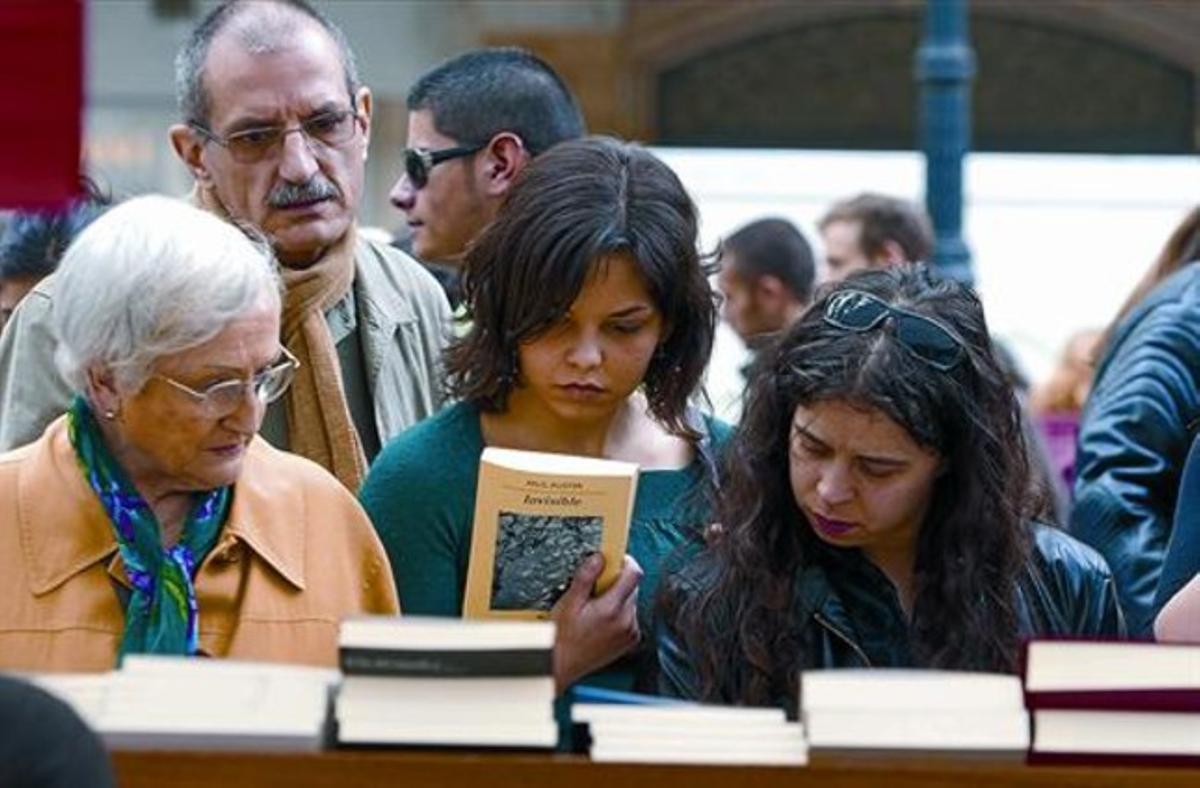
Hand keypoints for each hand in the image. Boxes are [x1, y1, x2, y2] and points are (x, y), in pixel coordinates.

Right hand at [550, 553, 642, 692]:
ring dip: (618, 598)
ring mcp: (630, 633)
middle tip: (595, 588)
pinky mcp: (630, 641)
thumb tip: (599, 558)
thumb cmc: (562, 637)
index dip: (626, 561)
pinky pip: (630, 617)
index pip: (634, 574)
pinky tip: (601, 621)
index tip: (615, 558)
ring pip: (631, 601)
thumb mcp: (569, 602)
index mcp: (612, 609)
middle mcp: (627, 621)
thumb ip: (586, 578)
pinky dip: (619, 613)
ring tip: (595, 608)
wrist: (563, 665)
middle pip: (632, 587)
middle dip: (617, 581)